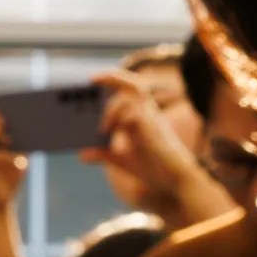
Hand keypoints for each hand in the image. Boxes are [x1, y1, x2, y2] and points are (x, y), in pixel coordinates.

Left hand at [82, 71, 203, 202]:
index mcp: (144, 115)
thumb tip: (82, 154)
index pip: (132, 88)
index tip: (93, 79)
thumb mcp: (122, 160)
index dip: (114, 79)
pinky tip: (110, 135)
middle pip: (134, 84)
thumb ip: (104, 154)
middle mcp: (149, 112)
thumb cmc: (154, 167)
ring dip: (111, 110)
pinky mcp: (151, 127)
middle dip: (112, 78)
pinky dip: (117, 122)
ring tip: (103, 129)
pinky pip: (131, 115)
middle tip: (91, 80)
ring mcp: (151, 118)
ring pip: (129, 98)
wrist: (174, 179)